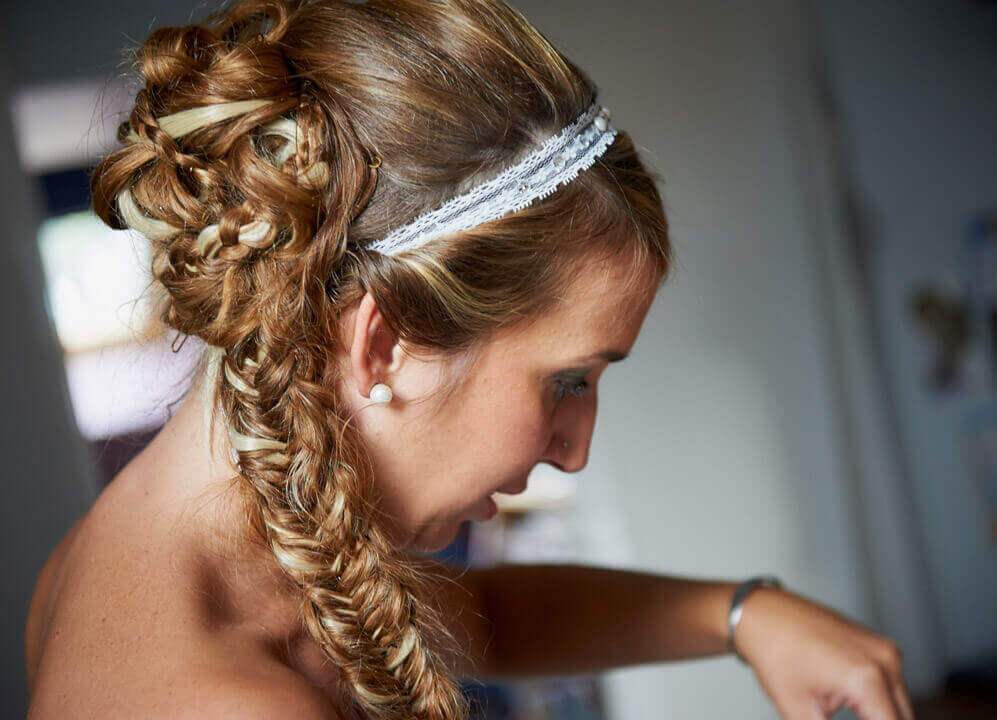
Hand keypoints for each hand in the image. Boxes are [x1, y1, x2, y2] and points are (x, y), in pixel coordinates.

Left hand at [732, 587, 915, 719]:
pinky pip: (892, 688)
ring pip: (901, 707)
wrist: (762, 614)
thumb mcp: (798, 711)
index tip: (830, 718)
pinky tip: (855, 712)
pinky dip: (878, 706)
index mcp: (868, 679)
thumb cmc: (774, 653)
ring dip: (880, 718)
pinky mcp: (880, 647)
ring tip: (829, 707)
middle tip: (826, 716)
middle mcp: (885, 661)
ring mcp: (885, 650)